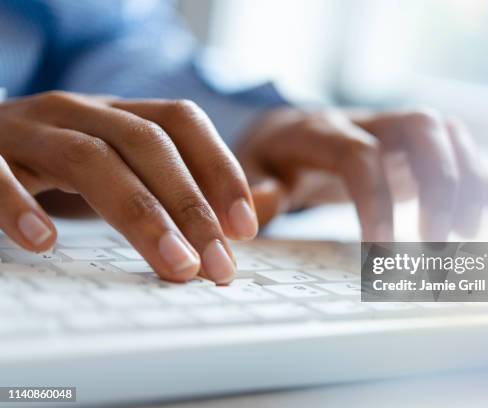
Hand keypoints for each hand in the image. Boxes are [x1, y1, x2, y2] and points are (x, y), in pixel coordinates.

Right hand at [0, 91, 258, 282]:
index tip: (245, 226)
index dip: (221, 168)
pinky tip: (45, 240)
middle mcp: (78, 112)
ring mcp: (27, 129)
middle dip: (190, 206)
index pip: (181, 121)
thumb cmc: (54, 161)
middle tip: (217, 264)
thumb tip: (239, 223)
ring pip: (88, 158)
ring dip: (139, 215)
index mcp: (117, 114)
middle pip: (146, 143)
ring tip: (174, 264)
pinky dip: (19, 204)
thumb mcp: (116, 163)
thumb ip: (170, 187)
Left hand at [237, 107, 487, 240]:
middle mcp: (367, 122)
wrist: (287, 131)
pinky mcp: (413, 148)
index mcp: (321, 131)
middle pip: (422, 129)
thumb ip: (256, 191)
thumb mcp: (248, 173)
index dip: (376, 205)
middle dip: (440, 185)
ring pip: (449, 135)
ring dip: (468, 183)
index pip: (360, 157)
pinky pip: (461, 154)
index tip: (383, 256)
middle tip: (437, 244)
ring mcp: (395, 131)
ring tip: (464, 237)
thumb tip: (257, 214)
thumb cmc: (269, 159)